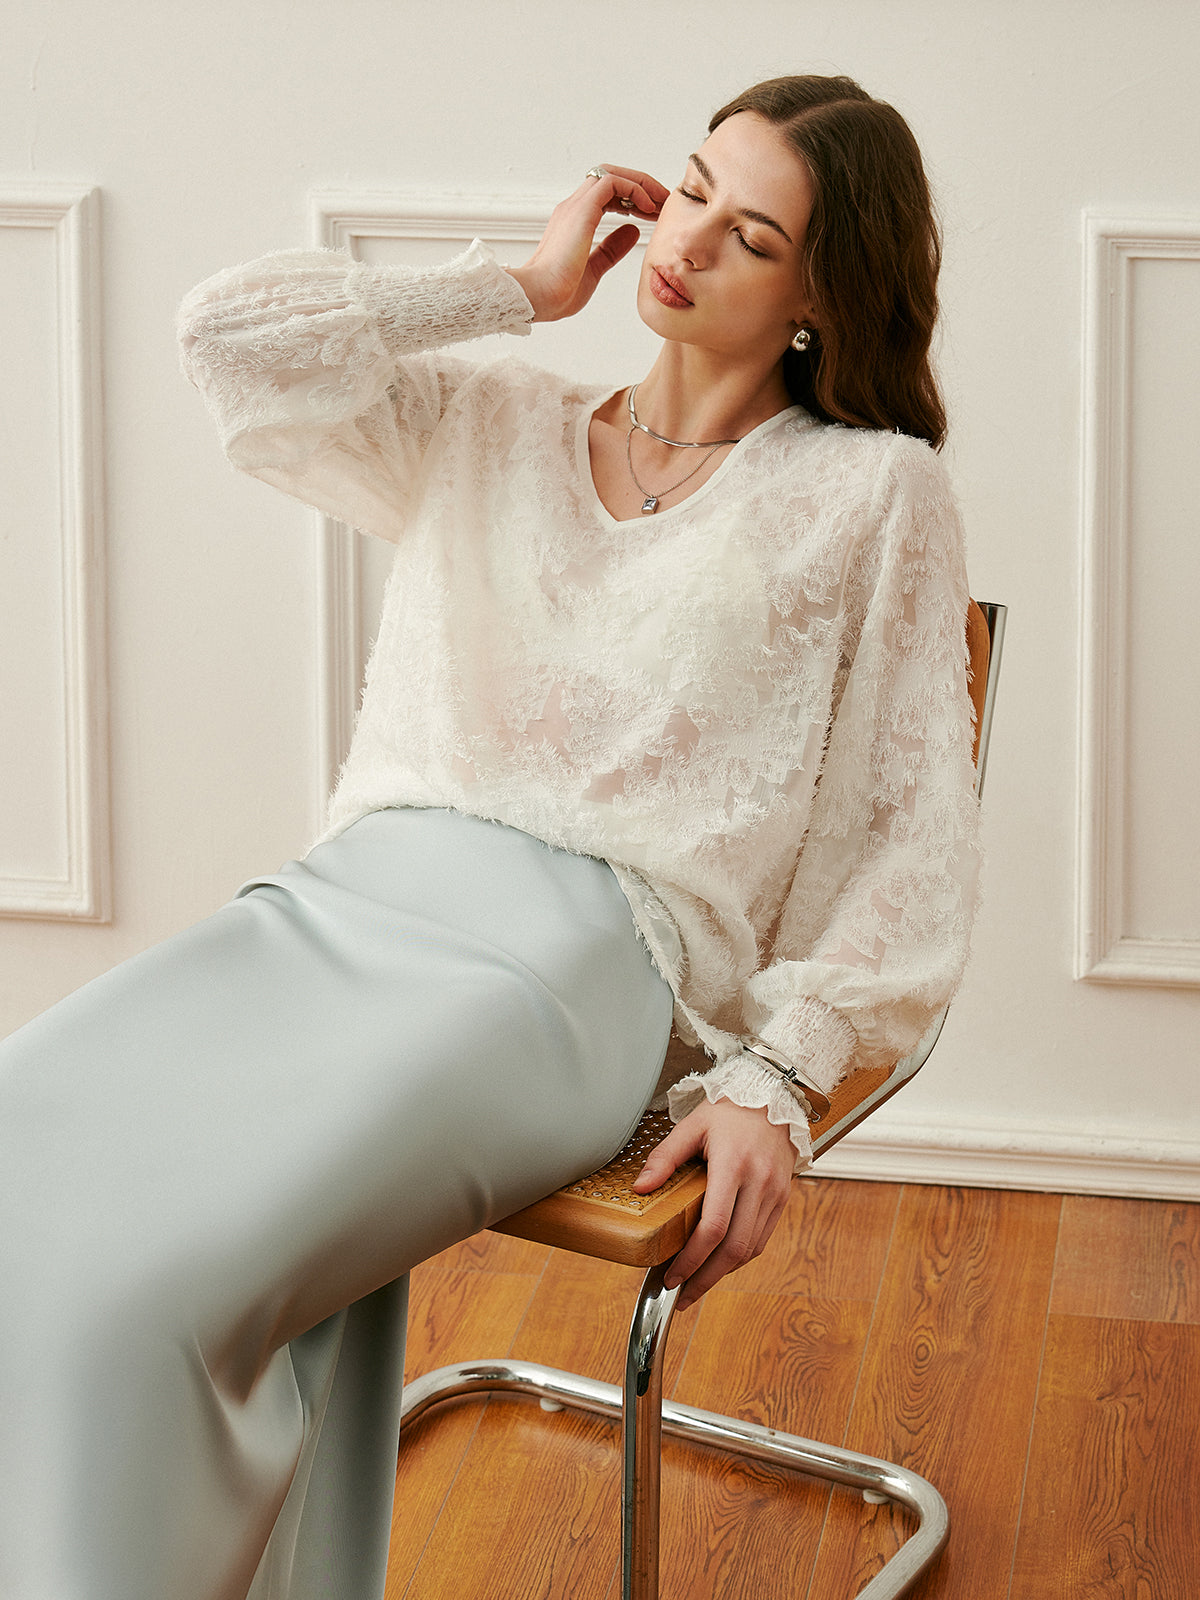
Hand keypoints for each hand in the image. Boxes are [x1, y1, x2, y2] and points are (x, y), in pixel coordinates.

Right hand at [507, 166, 669, 322]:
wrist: (538, 297)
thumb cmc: (558, 292)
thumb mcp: (594, 269)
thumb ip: (611, 249)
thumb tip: (633, 231)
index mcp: (574, 221)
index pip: (606, 195)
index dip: (632, 199)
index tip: (653, 213)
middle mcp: (573, 207)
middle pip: (609, 178)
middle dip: (640, 186)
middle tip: (663, 202)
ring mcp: (575, 206)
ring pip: (611, 174)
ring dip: (640, 184)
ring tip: (660, 202)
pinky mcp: (582, 209)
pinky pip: (612, 182)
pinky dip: (634, 189)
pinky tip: (647, 207)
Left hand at [631, 1099, 795, 1311]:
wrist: (773, 1097)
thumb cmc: (730, 1110)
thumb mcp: (692, 1125)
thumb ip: (665, 1157)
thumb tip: (640, 1187)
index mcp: (733, 1165)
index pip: (714, 1226)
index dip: (692, 1259)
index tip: (671, 1276)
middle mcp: (759, 1183)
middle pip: (735, 1248)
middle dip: (706, 1278)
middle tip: (681, 1294)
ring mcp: (774, 1193)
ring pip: (750, 1248)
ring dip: (723, 1273)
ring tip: (696, 1285)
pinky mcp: (782, 1198)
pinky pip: (761, 1239)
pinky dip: (739, 1257)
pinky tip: (719, 1263)